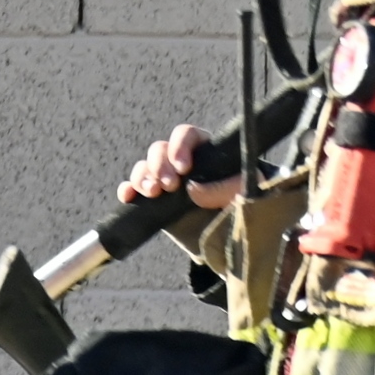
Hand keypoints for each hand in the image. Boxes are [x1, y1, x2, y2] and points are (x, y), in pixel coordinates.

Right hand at [121, 122, 242, 211]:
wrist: (230, 239)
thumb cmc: (243, 207)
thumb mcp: (246, 195)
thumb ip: (228, 188)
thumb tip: (194, 189)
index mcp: (204, 152)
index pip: (187, 135)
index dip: (180, 146)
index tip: (184, 167)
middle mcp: (181, 163)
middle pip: (159, 149)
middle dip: (160, 165)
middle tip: (169, 186)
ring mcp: (164, 181)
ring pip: (144, 167)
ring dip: (144, 176)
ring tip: (153, 193)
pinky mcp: (153, 202)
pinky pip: (133, 189)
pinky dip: (128, 190)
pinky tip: (129, 196)